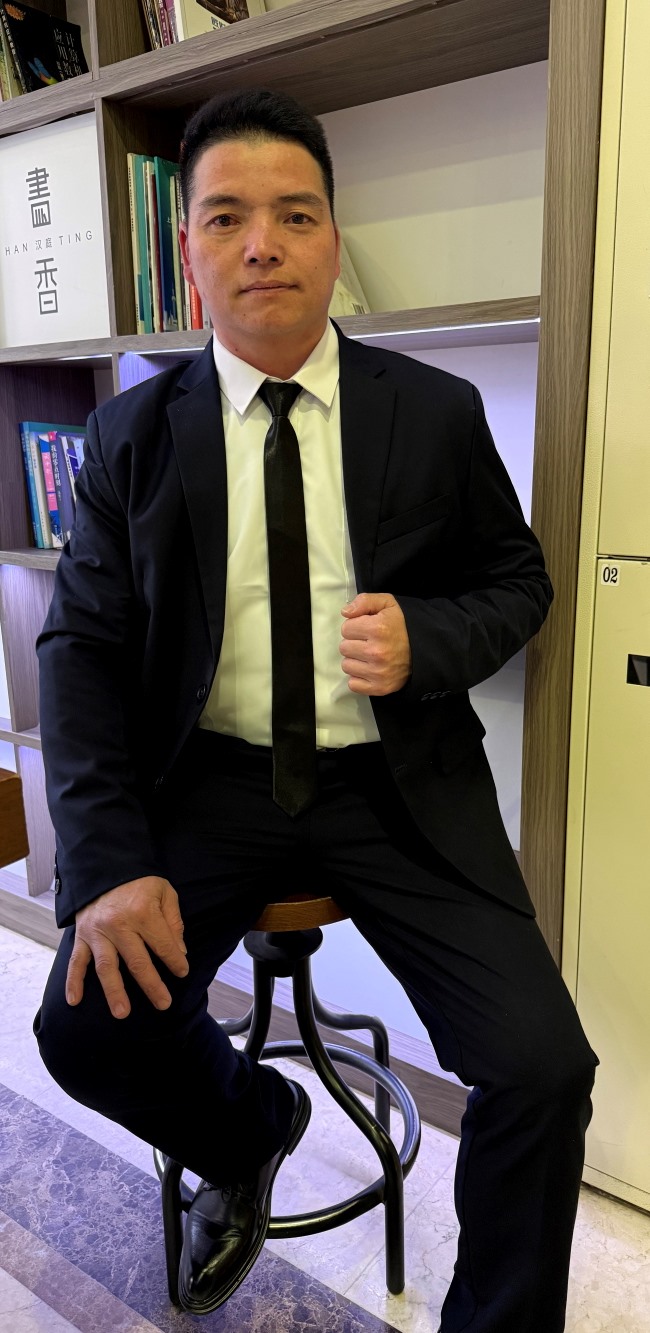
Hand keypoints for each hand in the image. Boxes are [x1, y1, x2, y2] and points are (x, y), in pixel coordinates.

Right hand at [66, 875, 188, 1019]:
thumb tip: (180, 951)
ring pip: (106, 967)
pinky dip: (73, 982)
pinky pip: (75, 961)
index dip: (175, 961)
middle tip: (163, 1004)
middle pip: (137, 962)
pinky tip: (74, 1001)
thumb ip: (173, 921)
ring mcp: (97, 932)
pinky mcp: (81, 935)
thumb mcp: (164, 892)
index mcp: (143, 912)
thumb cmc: (139, 881)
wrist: (104, 866)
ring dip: (114, 992)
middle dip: (152, 986)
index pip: (163, 945)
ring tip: (122, 1013)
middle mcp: (119, 925)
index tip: (182, 973)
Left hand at [340, 592, 411, 694]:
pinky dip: (359, 677)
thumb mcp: (387, 603)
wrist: (426, 648)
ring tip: (370, 656)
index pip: (346, 628)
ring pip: (347, 666)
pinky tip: (370, 669)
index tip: (368, 629)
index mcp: (377, 629)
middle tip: (369, 642)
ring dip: (356, 660)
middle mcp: (376, 652)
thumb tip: (345, 612)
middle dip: (354, 643)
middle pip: (344, 648)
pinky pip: (353, 684)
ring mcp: (378, 672)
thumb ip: (364, 601)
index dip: (356, 626)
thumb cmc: (403, 625)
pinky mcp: (379, 687)